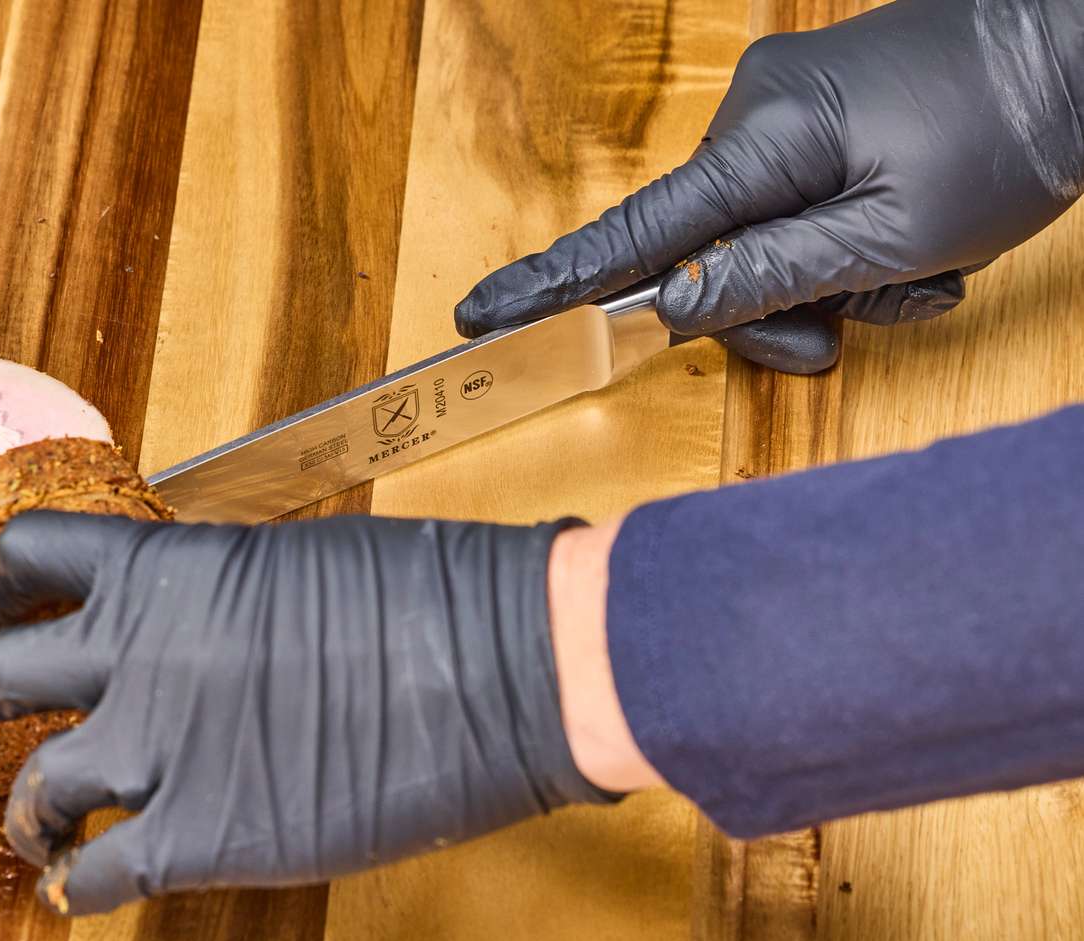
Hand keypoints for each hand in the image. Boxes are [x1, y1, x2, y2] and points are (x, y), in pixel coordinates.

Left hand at [0, 512, 615, 914]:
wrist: (507, 661)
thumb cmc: (431, 595)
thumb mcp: (301, 562)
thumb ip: (219, 597)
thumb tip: (195, 626)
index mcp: (167, 569)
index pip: (28, 560)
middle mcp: (139, 654)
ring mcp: (163, 750)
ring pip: (34, 790)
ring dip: (19, 814)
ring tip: (24, 830)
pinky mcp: (207, 836)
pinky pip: (102, 872)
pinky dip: (79, 886)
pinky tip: (79, 891)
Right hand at [456, 0, 1083, 342]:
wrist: (1081, 44)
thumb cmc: (1008, 132)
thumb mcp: (895, 235)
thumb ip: (770, 276)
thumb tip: (670, 308)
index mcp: (763, 139)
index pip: (633, 233)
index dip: (555, 285)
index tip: (480, 318)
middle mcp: (755, 116)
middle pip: (705, 256)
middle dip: (771, 312)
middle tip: (845, 332)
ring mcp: (785, 112)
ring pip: (756, 242)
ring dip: (823, 284)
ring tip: (907, 279)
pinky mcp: (815, 117)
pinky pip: (792, 209)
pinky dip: (840, 248)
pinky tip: (909, 246)